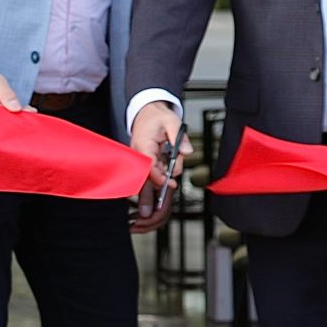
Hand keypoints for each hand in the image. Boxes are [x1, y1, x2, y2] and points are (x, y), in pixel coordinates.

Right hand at [130, 101, 190, 230]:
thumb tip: (186, 152)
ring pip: (150, 179)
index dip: (158, 177)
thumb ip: (180, 136)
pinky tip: (167, 176)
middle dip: (147, 196)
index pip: (149, 165)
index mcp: (143, 145)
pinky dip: (161, 178)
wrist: (146, 112)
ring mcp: (141, 160)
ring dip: (160, 183)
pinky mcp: (145, 162)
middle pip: (143, 179)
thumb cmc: (156, 117)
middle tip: (147, 213)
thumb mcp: (171, 121)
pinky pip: (153, 174)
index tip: (170, 184)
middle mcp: (139, 155)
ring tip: (162, 189)